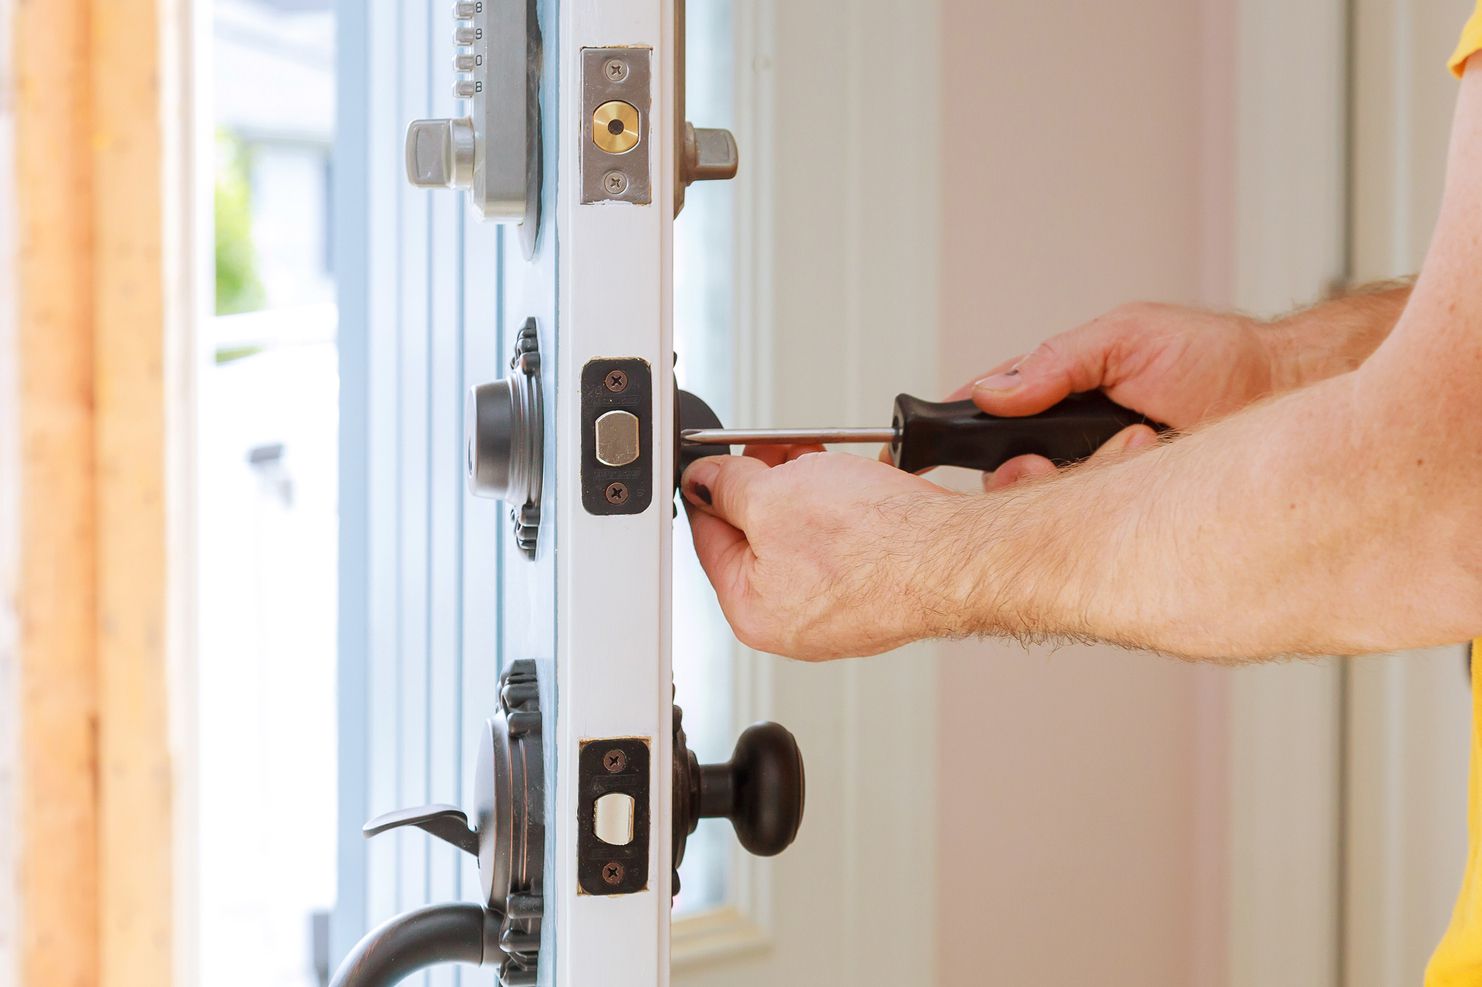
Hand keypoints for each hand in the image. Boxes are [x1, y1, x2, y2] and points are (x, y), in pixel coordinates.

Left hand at [681, 447, 959, 660]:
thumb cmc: (875, 546)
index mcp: (751, 611)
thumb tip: (704, 480)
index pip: (709, 539)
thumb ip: (726, 486)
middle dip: (763, 486)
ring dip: (805, 493)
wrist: (955, 558)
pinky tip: (856, 490)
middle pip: (757, 539)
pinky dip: (844, 513)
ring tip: (821, 464)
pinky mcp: (877, 594)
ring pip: (804, 538)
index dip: (711, 488)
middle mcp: (793, 622)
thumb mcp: (772, 497)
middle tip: (773, 452)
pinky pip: (845, 547)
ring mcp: (839, 611)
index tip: (717, 461)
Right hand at [965, 303, 1276, 487]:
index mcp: (1055, 391)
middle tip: (1045, 462)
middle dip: (1023, 471)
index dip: (963, 430)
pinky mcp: (1130, 514)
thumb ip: (1055, 359)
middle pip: (1004, 473)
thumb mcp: (1125, 335)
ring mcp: (1098, 478)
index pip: (986, 413)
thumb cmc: (1215, 356)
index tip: (944, 443)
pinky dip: (1117, 495)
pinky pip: (1096, 526)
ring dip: (1085, 473)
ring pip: (1048, 505)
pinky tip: (1148, 462)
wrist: (1284, 391)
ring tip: (1137, 440)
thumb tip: (994, 391)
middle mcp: (1069, 440)